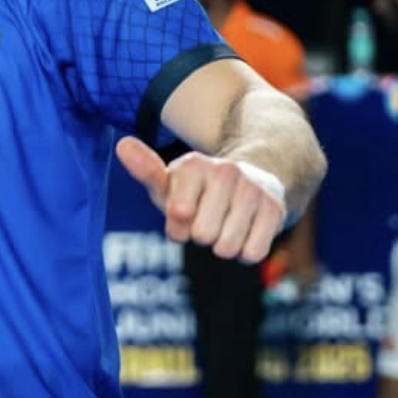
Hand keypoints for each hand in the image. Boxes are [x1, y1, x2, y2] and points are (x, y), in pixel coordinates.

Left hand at [116, 136, 286, 263]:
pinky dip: (245, 252)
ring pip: (228, 246)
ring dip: (222, 245)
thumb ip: (145, 170)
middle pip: (202, 235)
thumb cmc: (196, 191)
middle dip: (200, 235)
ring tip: (224, 223)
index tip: (183, 213)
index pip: (178, 215)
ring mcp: (253, 189)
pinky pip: (253, 252)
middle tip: (207, 218)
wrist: (251, 181)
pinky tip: (244, 232)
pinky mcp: (276, 209)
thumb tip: (122, 145)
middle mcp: (225, 171)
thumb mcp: (168, 183)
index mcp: (192, 165)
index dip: (177, 226)